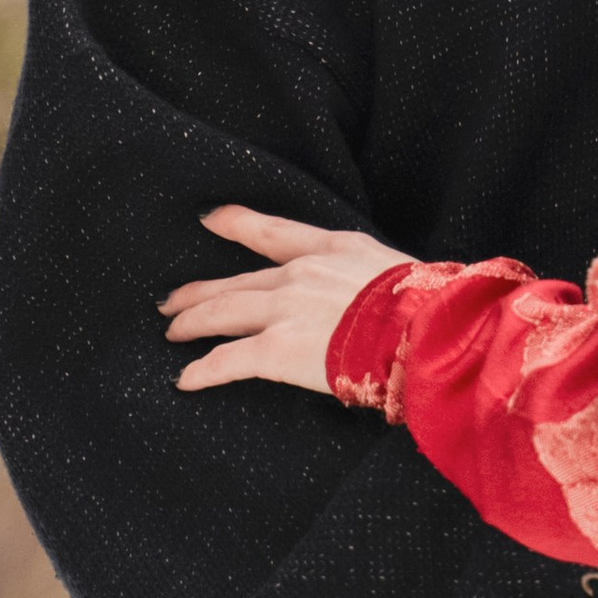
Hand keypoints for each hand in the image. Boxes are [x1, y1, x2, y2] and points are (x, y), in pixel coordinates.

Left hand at [161, 206, 400, 395]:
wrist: (423, 326)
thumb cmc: (424, 304)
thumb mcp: (394, 272)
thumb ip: (367, 280)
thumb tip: (368, 302)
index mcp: (333, 249)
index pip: (275, 233)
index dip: (238, 223)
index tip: (211, 218)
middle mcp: (300, 274)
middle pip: (237, 282)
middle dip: (201, 291)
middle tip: (172, 300)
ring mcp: (285, 310)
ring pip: (222, 313)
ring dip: (193, 323)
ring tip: (173, 332)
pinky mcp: (276, 349)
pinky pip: (226, 360)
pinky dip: (202, 371)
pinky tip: (184, 379)